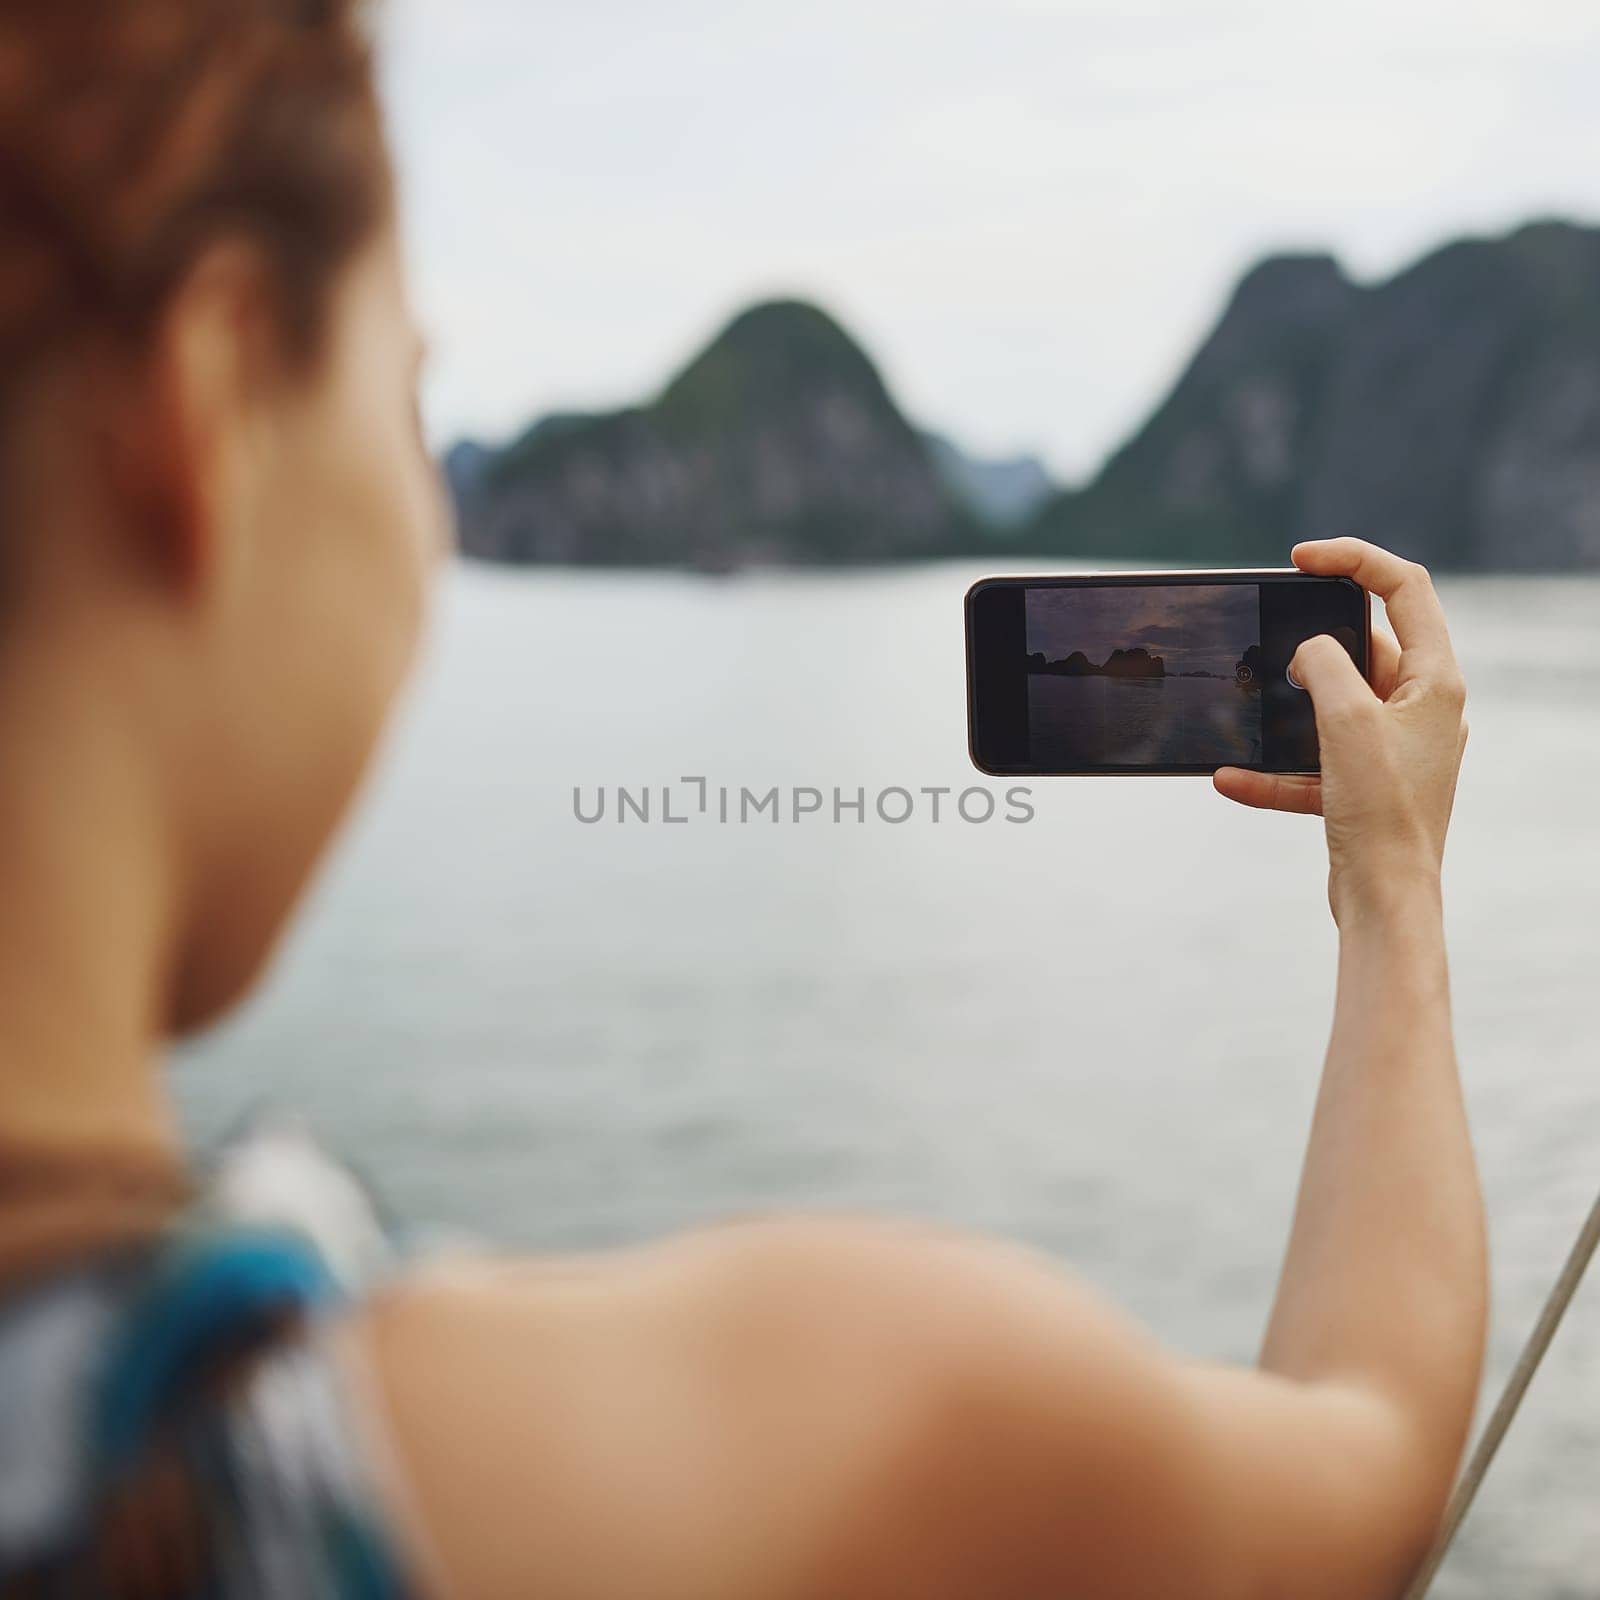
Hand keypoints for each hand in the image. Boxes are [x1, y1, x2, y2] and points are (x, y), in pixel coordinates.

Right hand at [1214, 539, 1467, 922]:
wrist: (1386, 900)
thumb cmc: (1382, 812)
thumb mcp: (1346, 720)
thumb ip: (1324, 665)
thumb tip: (1306, 650)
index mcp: (1436, 680)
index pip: (1405, 589)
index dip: (1354, 560)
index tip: (1300, 559)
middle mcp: (1422, 708)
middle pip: (1365, 645)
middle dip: (1310, 643)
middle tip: (1268, 635)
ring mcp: (1394, 748)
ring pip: (1332, 704)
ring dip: (1285, 710)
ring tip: (1247, 709)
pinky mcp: (1365, 785)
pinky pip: (1312, 761)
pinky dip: (1274, 767)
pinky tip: (1231, 778)